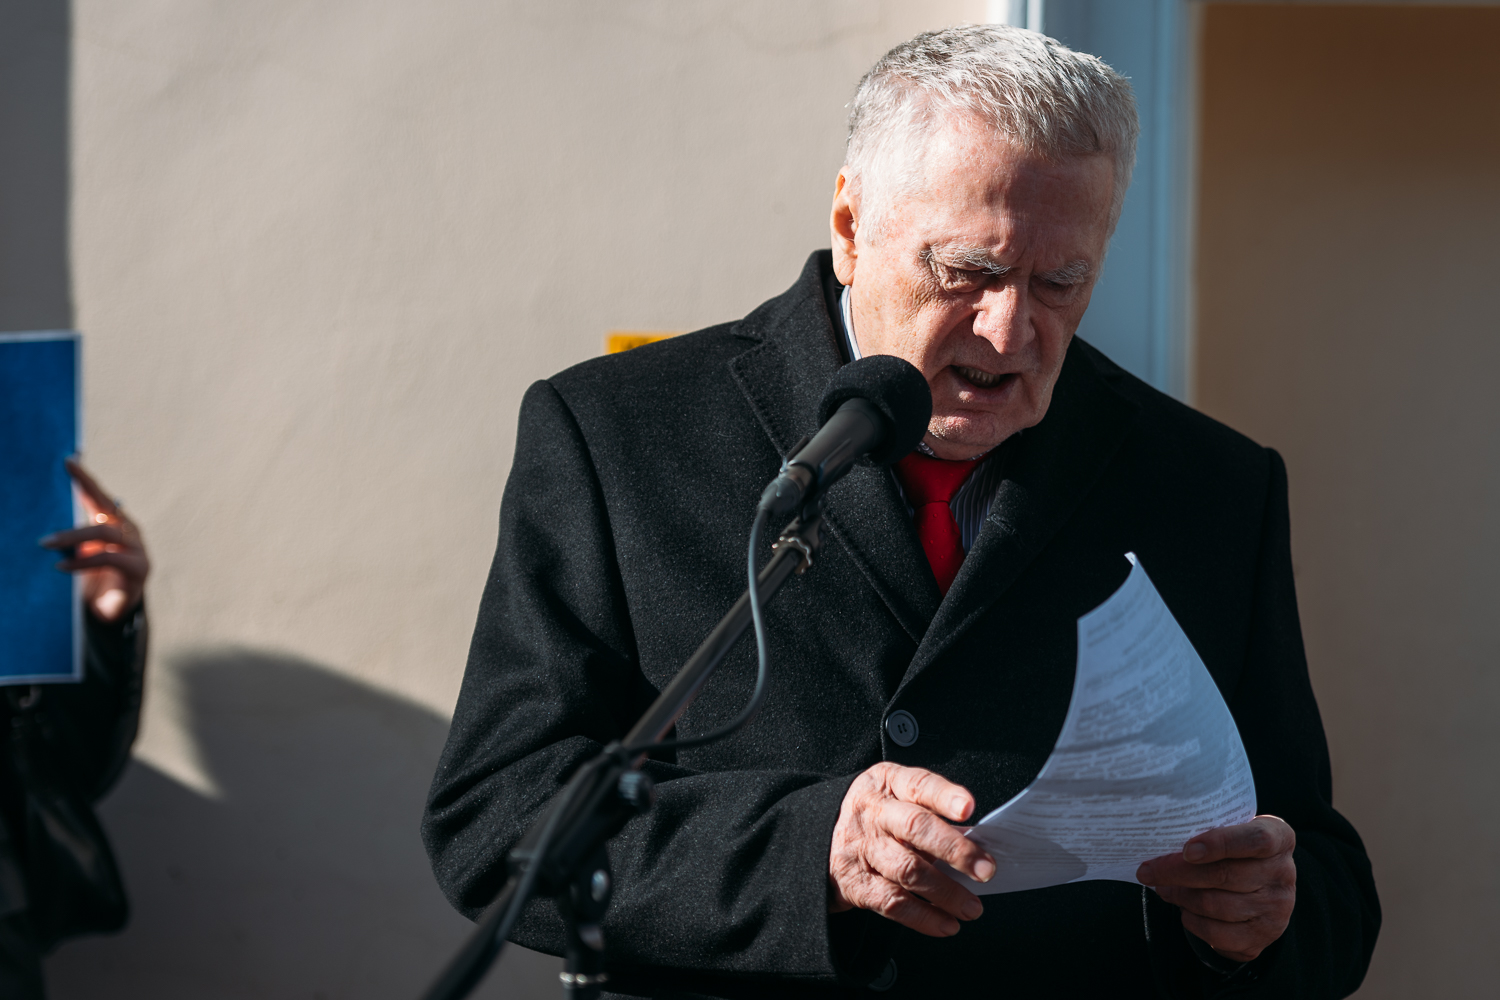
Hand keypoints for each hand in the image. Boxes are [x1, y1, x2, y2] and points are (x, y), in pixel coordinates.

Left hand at [39, 458, 150, 622]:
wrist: (111, 611)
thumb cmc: (90, 578)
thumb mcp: (77, 551)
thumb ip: (68, 534)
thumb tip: (34, 517)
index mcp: (112, 521)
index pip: (98, 494)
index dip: (84, 477)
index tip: (68, 459)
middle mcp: (127, 529)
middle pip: (105, 505)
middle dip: (81, 493)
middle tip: (52, 494)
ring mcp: (136, 547)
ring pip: (104, 532)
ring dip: (72, 536)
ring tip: (45, 544)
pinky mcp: (138, 568)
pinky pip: (109, 559)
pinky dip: (82, 562)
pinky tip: (61, 566)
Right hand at [828, 762, 995, 936]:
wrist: (819, 839)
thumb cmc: (874, 818)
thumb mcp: (895, 798)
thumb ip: (931, 815)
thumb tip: (976, 845)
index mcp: (887, 784)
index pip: (918, 784)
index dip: (944, 796)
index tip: (968, 808)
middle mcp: (873, 813)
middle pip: (915, 827)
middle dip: (954, 850)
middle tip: (985, 869)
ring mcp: (862, 848)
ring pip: (908, 870)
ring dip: (946, 892)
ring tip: (972, 907)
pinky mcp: (856, 883)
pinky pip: (894, 903)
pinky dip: (924, 917)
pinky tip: (946, 924)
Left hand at [1137, 815, 1296, 962]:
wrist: (1265, 885)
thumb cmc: (1239, 850)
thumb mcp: (1234, 829)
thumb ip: (1209, 830)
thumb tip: (1161, 841)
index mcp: (1280, 837)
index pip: (1256, 839)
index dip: (1220, 843)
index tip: (1186, 849)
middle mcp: (1283, 873)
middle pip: (1225, 875)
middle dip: (1177, 873)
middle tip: (1149, 871)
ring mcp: (1277, 907)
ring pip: (1216, 905)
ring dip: (1181, 896)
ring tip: (1163, 888)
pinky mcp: (1264, 935)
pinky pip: (1218, 933)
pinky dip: (1193, 922)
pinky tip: (1184, 910)